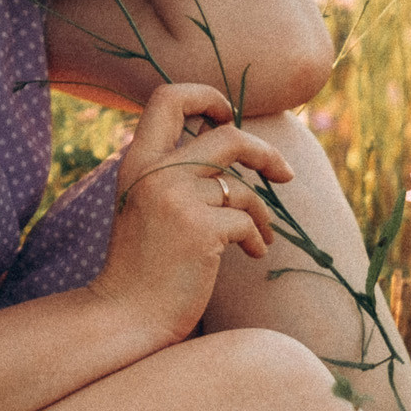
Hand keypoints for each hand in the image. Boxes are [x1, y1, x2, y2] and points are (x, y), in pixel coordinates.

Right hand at [92, 83, 293, 347]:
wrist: (126, 313)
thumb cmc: (142, 264)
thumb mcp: (146, 202)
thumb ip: (172, 170)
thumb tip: (225, 138)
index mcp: (137, 161)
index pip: (168, 98)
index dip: (206, 97)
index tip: (226, 116)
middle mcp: (155, 172)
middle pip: (228, 136)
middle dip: (265, 153)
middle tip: (284, 174)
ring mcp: (177, 198)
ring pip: (242, 190)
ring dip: (260, 216)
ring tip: (260, 237)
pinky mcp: (200, 229)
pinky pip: (247, 222)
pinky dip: (255, 240)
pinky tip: (252, 254)